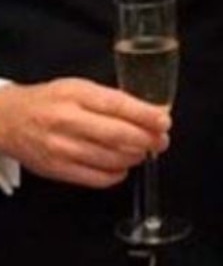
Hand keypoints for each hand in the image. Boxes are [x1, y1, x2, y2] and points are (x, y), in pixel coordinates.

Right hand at [0, 78, 170, 187]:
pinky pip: (96, 178)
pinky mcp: (57, 170)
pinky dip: (116, 174)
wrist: (8, 120)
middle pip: (117, 135)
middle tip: (162, 141)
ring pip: (110, 159)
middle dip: (146, 140)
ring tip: (143, 152)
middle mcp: (68, 121)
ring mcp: (61, 148)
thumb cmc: (49, 100)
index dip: (145, 115)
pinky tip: (122, 165)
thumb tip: (149, 112)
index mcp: (76, 95)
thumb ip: (110, 99)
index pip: (117, 105)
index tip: (164, 120)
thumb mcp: (79, 87)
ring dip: (134, 157)